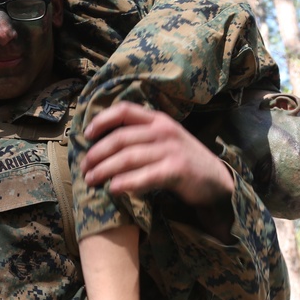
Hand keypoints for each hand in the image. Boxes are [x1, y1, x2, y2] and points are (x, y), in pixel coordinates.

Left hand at [81, 103, 233, 208]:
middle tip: (84, 168)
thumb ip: (141, 136)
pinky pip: (145, 176)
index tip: (86, 134)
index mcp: (158, 119)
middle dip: (97, 153)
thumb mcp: (164, 139)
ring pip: (128, 157)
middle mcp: (163, 130)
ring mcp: (171, 149)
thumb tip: (102, 143)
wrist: (215, 180)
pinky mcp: (177, 170)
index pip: (124, 110)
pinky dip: (126, 182)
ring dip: (105, 170)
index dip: (101, 120)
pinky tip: (113, 189)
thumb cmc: (183, 160)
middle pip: (120, 138)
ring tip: (91, 180)